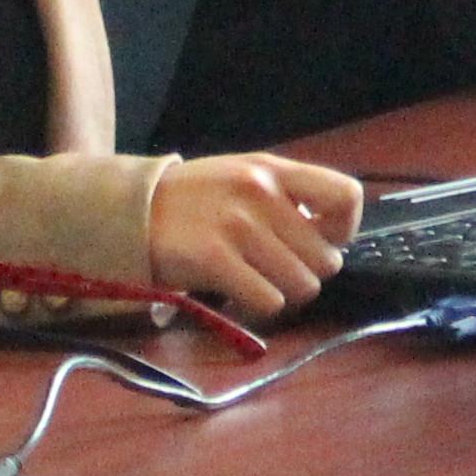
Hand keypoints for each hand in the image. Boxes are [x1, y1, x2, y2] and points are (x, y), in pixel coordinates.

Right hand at [150, 152, 362, 317]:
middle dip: (307, 273)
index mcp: (273, 170)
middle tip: (277, 270)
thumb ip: (288, 198)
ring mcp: (238, 226)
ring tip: (257, 281)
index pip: (346, 197)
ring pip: (302, 285)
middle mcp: (261, 193)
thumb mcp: (243, 178)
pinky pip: (268, 301)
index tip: (320, 242)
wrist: (129, 210)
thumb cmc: (195, 200)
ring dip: (283, 293)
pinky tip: (239, 293)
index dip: (342, 231)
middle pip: (326, 258)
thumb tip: (333, 237)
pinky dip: (259, 306)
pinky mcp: (214, 259)